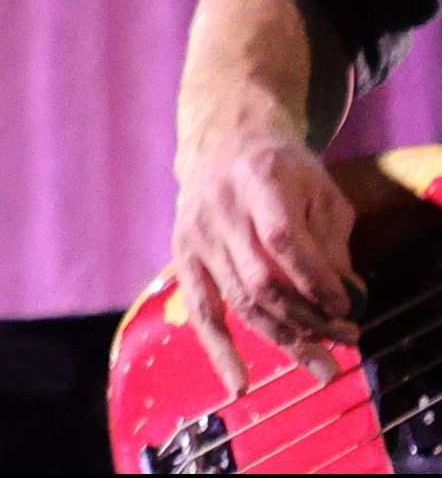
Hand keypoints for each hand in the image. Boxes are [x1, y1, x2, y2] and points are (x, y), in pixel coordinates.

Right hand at [168, 130, 359, 391]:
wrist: (222, 145)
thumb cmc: (282, 170)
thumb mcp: (319, 189)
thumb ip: (331, 239)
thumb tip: (343, 296)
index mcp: (256, 179)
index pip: (282, 239)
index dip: (315, 280)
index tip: (347, 308)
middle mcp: (218, 207)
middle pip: (261, 279)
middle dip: (308, 319)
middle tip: (347, 342)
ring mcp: (195, 233)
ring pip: (240, 301)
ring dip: (284, 338)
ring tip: (324, 366)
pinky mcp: (183, 256)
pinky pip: (201, 311)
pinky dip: (220, 351)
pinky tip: (240, 385)